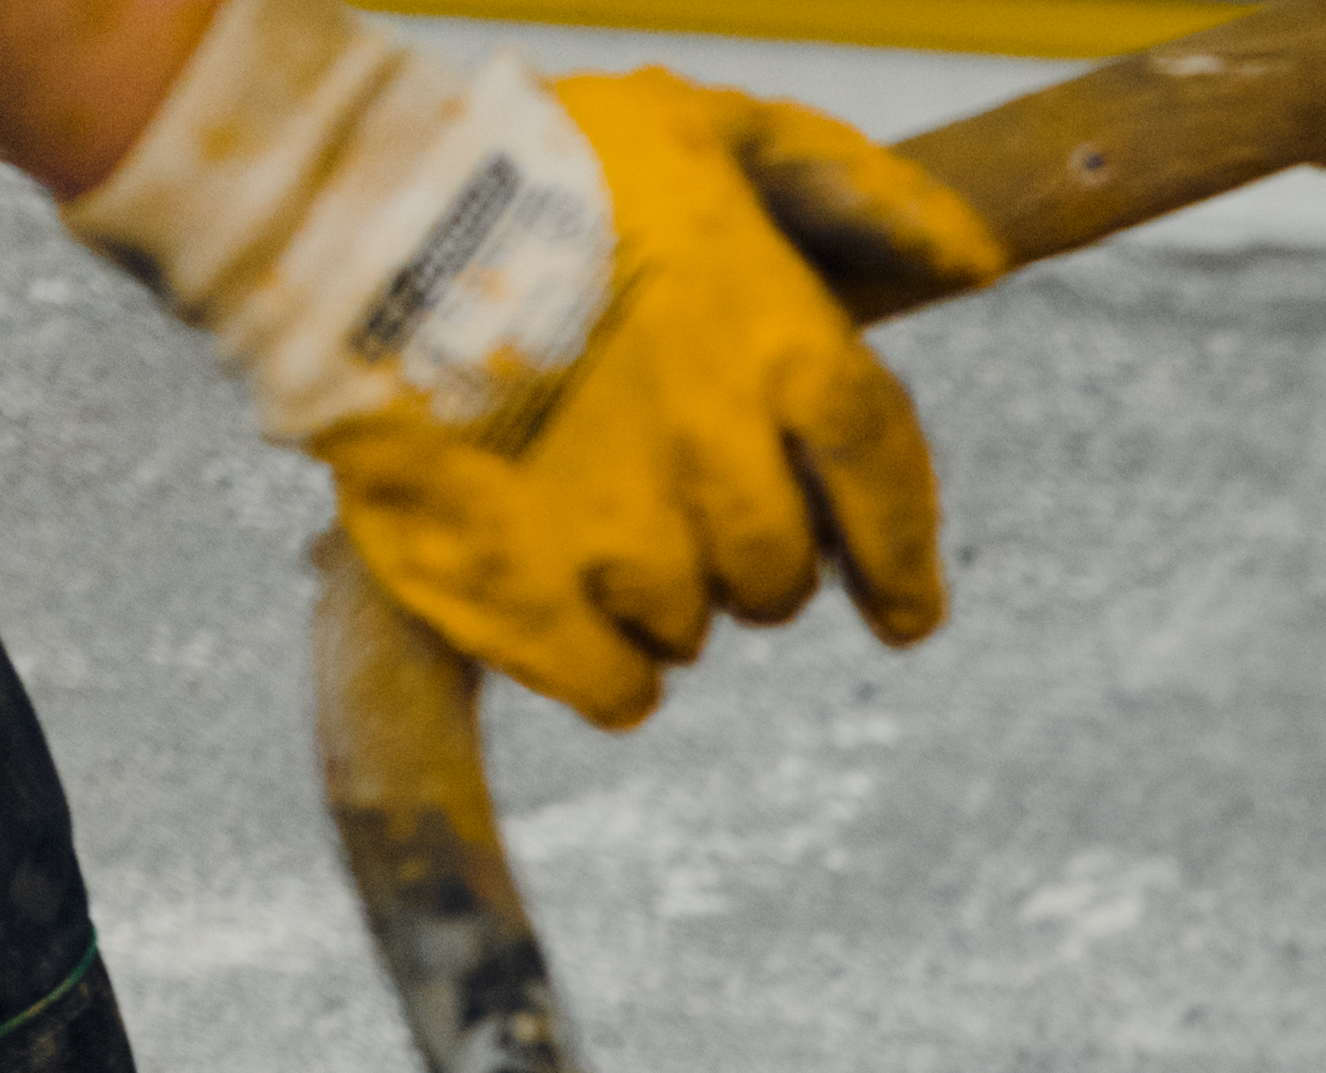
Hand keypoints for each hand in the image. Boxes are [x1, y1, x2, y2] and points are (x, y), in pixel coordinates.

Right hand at [317, 75, 1005, 730]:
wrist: (348, 209)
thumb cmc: (540, 160)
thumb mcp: (713, 130)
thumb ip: (854, 190)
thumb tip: (977, 263)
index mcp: (781, 350)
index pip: (885, 486)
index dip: (903, 560)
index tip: (904, 614)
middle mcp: (718, 457)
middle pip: (782, 577)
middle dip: (755, 563)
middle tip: (686, 510)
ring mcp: (619, 534)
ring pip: (692, 628)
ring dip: (663, 595)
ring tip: (593, 515)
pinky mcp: (521, 594)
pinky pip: (614, 688)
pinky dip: (607, 668)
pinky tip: (568, 610)